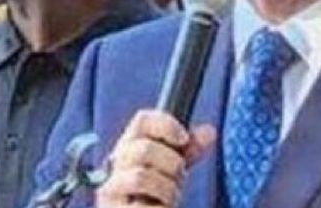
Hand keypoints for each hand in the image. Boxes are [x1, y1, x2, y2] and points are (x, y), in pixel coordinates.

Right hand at [96, 110, 216, 207]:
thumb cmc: (151, 195)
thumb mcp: (170, 170)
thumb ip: (187, 151)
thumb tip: (209, 131)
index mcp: (128, 148)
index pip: (142, 121)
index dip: (166, 125)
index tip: (183, 138)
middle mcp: (114, 165)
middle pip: (143, 149)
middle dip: (172, 164)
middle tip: (178, 177)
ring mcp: (111, 189)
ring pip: (141, 177)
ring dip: (167, 190)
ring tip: (169, 198)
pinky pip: (142, 207)